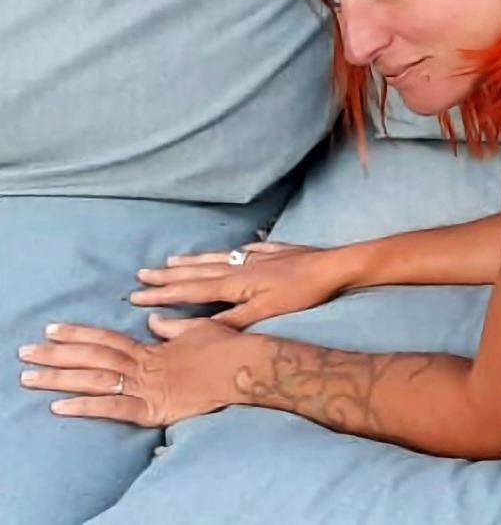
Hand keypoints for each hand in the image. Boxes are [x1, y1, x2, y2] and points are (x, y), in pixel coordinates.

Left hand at [18, 316, 250, 425]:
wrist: (244, 366)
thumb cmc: (226, 348)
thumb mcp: (197, 330)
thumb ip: (172, 327)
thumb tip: (153, 321)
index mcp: (151, 347)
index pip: (106, 339)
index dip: (78, 334)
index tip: (52, 330)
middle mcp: (143, 365)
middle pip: (92, 358)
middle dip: (56, 355)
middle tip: (25, 351)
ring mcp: (147, 388)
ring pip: (95, 381)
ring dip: (60, 378)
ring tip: (30, 377)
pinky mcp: (154, 410)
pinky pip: (114, 409)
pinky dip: (86, 407)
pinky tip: (60, 407)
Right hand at [131, 241, 356, 327]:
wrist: (333, 267)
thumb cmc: (300, 294)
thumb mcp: (262, 313)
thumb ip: (225, 321)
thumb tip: (191, 325)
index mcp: (235, 282)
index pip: (190, 289)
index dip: (163, 294)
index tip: (136, 296)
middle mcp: (240, 265)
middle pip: (197, 270)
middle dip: (168, 276)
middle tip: (142, 275)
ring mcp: (256, 256)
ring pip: (216, 259)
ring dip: (193, 261)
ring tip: (173, 260)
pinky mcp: (273, 253)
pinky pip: (243, 251)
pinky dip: (228, 254)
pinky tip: (230, 252)